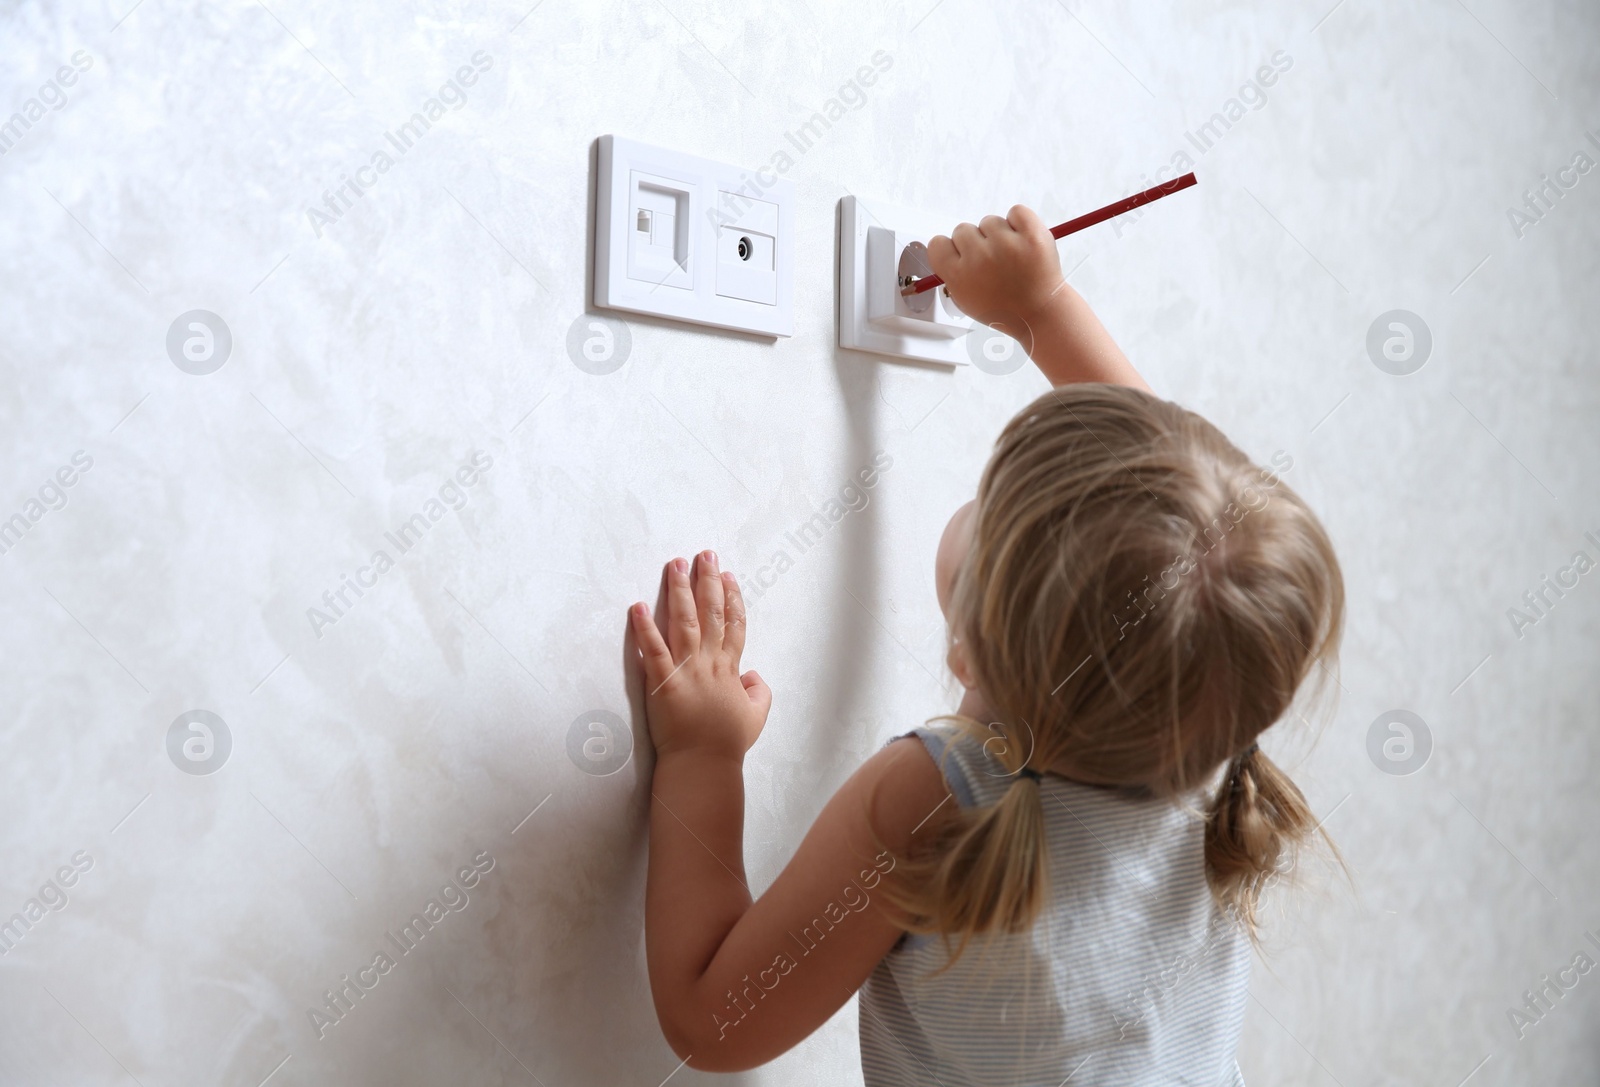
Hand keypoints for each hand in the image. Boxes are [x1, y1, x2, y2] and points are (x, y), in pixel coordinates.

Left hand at [630, 551, 770, 761]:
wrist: (704, 766)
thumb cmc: (727, 745)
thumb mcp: (756, 716)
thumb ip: (759, 691)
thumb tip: (753, 674)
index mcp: (731, 669)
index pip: (734, 624)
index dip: (732, 597)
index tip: (730, 575)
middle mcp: (710, 663)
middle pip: (711, 613)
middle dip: (708, 580)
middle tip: (704, 554)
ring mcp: (687, 671)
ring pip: (684, 622)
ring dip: (680, 591)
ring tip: (675, 565)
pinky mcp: (663, 683)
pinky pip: (653, 650)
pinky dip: (644, 627)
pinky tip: (637, 606)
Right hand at [926, 204, 1066, 345]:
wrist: (1039, 313)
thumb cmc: (1003, 308)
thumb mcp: (965, 301)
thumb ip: (952, 275)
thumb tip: (950, 250)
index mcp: (959, 276)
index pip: (937, 244)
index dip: (951, 249)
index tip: (962, 256)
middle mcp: (980, 258)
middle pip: (963, 229)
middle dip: (976, 243)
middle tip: (992, 262)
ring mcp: (1007, 244)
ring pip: (990, 221)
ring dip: (999, 234)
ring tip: (1011, 258)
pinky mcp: (1032, 234)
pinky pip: (1016, 212)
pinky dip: (1019, 222)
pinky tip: (1022, 243)